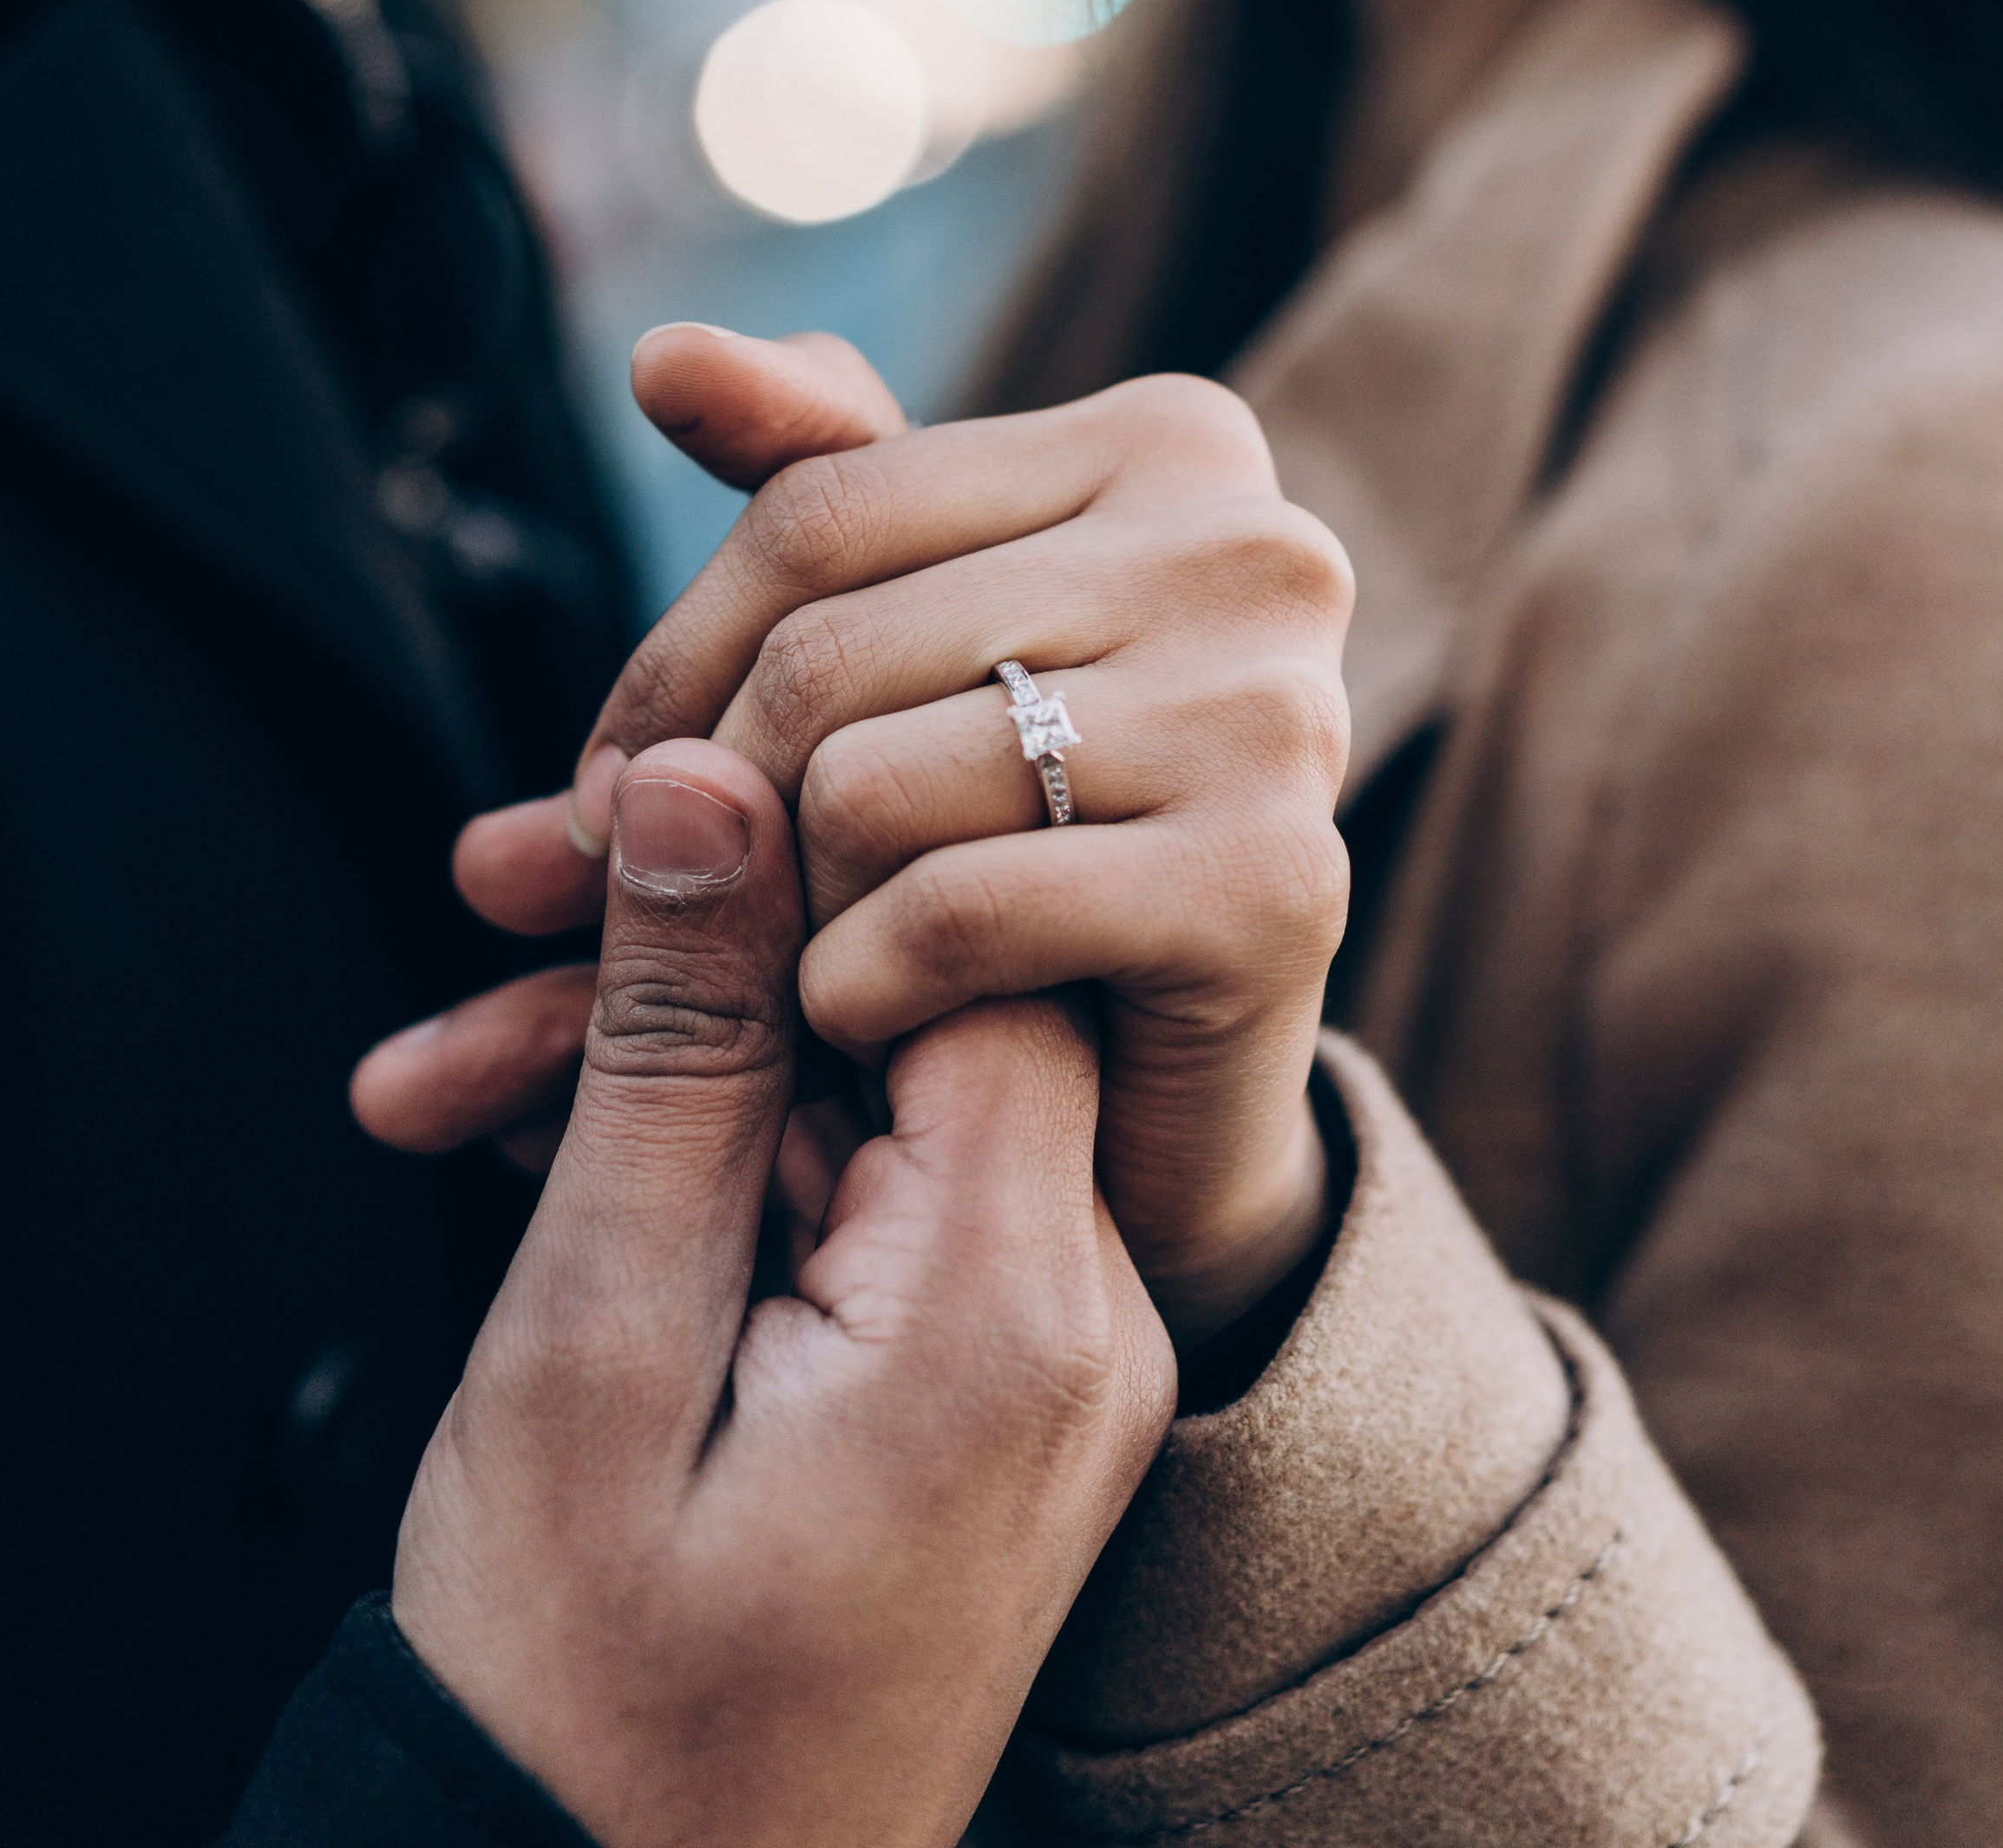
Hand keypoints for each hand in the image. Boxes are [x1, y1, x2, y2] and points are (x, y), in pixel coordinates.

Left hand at [357, 326, 1355, 1345]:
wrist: (1172, 1099)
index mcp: (1169, 440)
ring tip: (789, 961)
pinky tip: (860, 1023)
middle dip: (700, 805)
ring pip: (867, 781)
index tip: (597, 788)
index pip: (819, 508)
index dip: (669, 661)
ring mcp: (1279, 711)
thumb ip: (807, 477)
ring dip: (782, 914)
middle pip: (828, 650)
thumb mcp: (922, 629)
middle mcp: (1251, 544)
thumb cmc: (1022, 833)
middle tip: (641, 912)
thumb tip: (655, 353)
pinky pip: (951, 910)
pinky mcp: (1273, 886)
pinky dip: (857, 988)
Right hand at [392, 737, 1172, 1847]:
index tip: (618, 826)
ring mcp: (1035, 1378)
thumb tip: (708, 778)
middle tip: (487, 907)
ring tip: (442, 1079)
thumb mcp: (596, 1337)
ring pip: (856, 1108)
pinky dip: (706, 1183)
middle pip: (907, 1013)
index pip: (977, 942)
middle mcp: (1079, 1327)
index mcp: (1019, 1305)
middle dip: (688, 963)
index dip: (801, 851)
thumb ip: (673, 1043)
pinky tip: (532, 1148)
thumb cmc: (586, 1705)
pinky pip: (857, 1217)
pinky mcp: (975, 1414)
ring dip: (657, 1078)